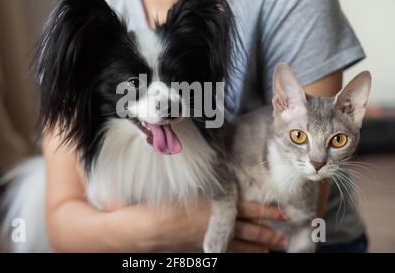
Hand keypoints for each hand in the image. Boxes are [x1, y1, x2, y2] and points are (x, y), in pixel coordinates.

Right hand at [137, 199, 285, 252]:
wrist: (151, 226)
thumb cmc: (169, 202)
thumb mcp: (191, 187)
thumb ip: (210, 185)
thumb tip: (224, 179)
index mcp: (218, 206)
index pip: (250, 209)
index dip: (266, 211)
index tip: (283, 213)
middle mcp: (219, 224)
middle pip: (249, 230)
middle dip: (268, 233)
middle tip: (283, 237)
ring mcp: (212, 238)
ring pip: (241, 244)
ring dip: (258, 246)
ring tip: (272, 248)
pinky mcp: (203, 247)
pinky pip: (228, 251)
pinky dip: (241, 253)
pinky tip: (248, 255)